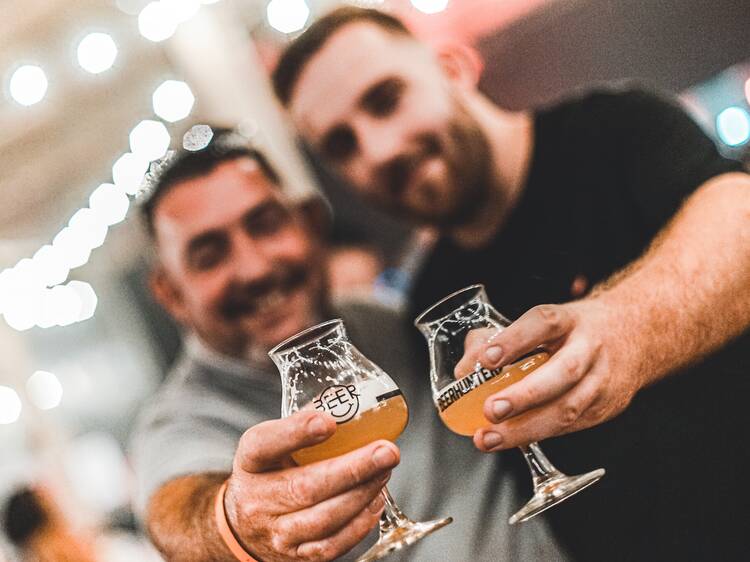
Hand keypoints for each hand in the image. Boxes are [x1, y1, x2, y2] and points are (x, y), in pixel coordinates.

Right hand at [224, 410, 398, 561]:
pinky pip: (331, 545)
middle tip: (386, 451)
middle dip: (353, 469)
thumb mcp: (272, 445)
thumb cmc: (269, 473)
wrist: (245, 525)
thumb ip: (302, 425)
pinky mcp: (295, 556)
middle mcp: (257, 499)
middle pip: (304, 487)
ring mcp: (275, 532)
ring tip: (384, 472)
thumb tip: (348, 402)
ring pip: (323, 518)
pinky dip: (360, 523)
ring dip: (362, 494)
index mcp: (251, 461)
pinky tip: (375, 500)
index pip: (265, 444)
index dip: (296, 433)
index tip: (328, 422)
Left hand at [458, 300, 642, 450]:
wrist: (635, 336)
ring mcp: (602, 381)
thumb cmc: (575, 331)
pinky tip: (510, 440)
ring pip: (568, 409)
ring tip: (489, 438)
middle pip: (562, 373)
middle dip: (523, 396)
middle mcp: (590, 348)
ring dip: (525, 429)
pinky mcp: (605, 409)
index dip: (513, 341)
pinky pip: (570, 427)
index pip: (542, 323)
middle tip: (490, 410)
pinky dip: (537, 435)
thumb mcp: (544, 322)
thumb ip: (501, 339)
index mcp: (570, 319)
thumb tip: (465, 368)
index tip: (486, 359)